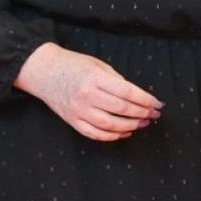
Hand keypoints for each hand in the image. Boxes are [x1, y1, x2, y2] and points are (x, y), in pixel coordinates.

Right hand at [15, 43, 161, 141]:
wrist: (44, 71)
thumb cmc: (72, 65)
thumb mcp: (97, 64)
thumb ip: (116, 80)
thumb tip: (136, 97)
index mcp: (94, 78)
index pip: (127, 92)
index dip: (145, 100)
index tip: (157, 104)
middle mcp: (86, 95)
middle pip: (122, 109)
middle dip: (142, 113)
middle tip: (154, 115)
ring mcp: (78, 110)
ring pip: (111, 125)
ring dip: (131, 126)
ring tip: (142, 123)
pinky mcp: (72, 121)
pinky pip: (95, 134)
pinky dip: (112, 136)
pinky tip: (124, 132)